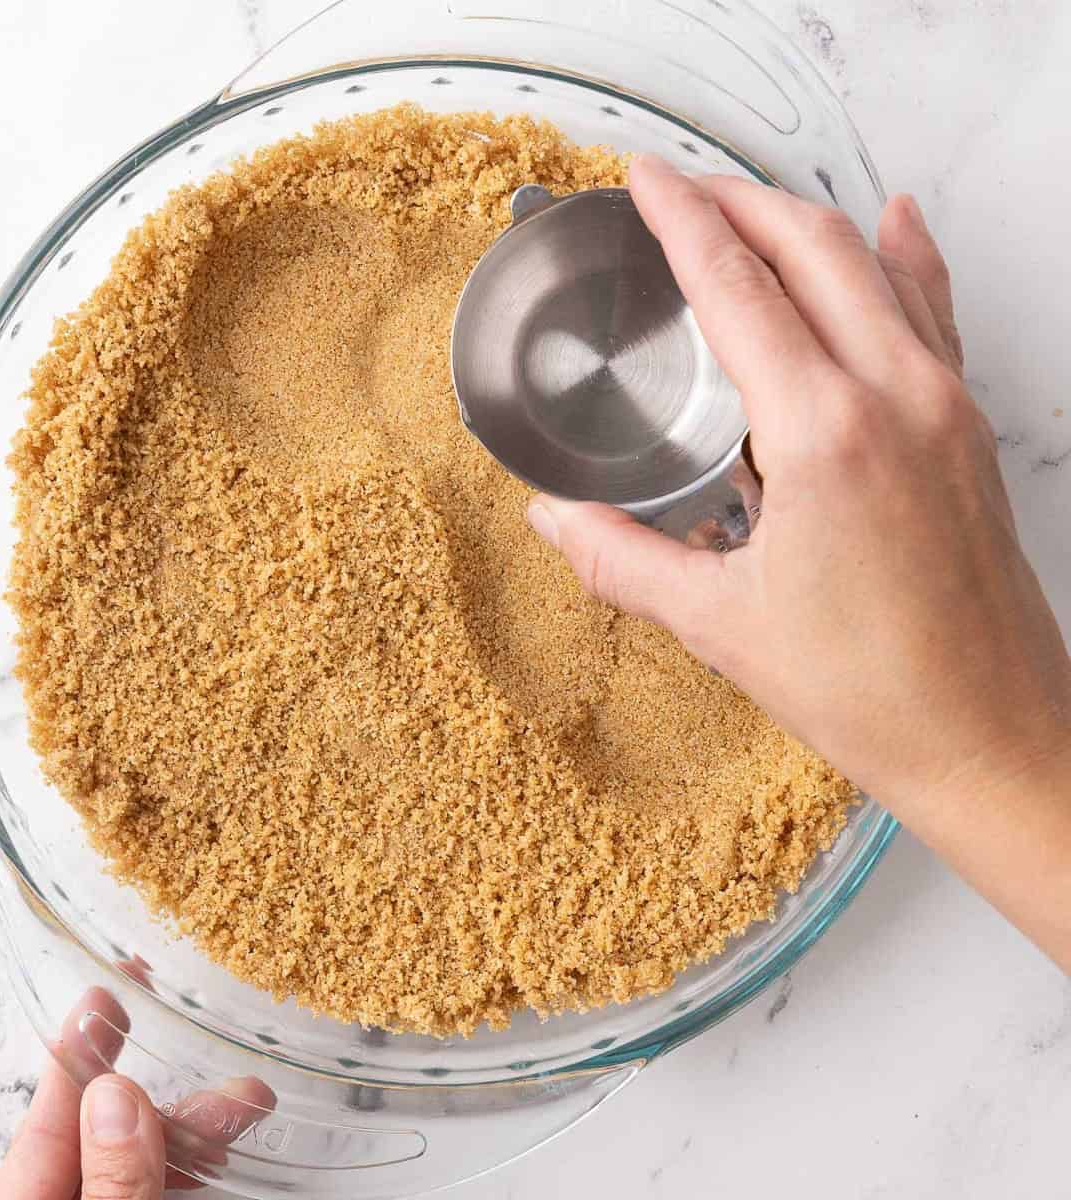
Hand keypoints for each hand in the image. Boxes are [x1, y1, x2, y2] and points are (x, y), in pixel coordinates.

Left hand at [0, 986, 275, 1197]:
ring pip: (143, 1165)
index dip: (76, 1051)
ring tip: (252, 1100)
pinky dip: (188, 1171)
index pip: (45, 1121)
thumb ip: (112, 1182)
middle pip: (105, 1138)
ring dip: (196, 1133)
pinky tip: (226, 1150)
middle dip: (168, 1092)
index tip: (102, 990)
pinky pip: (156, 1190)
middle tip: (217, 1045)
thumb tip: (116, 1095)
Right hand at [526, 157, 1070, 966]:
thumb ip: (622, 560)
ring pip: (875, 264)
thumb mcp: (720, 625)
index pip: (738, 286)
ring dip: (804, 219)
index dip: (681, 220)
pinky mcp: (967, 428)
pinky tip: (897, 224)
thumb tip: (554, 521)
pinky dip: (905, 255)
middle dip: (736, 199)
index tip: (643, 180)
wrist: (988, 737)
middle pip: (812, 244)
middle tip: (677, 188)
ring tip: (748, 206)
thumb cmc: (871, 689)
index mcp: (827, 433)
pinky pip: (933, 309)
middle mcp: (897, 395)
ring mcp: (945, 404)